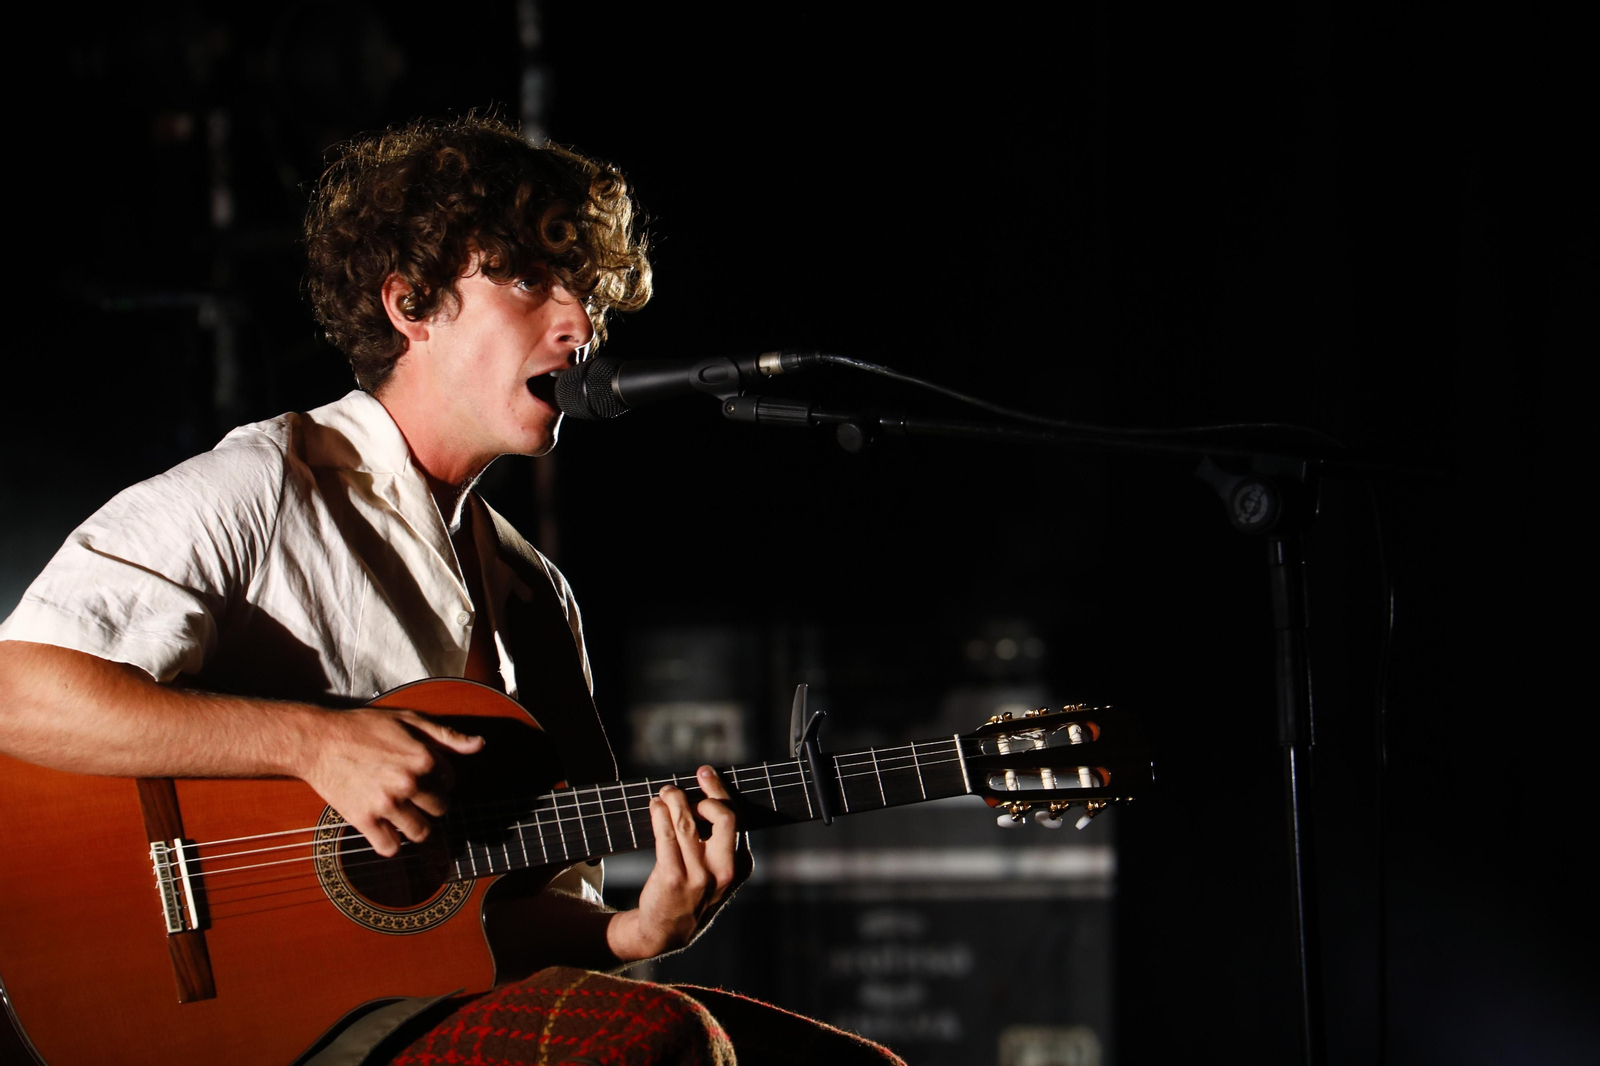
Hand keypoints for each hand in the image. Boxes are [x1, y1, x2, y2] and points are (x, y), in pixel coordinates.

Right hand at [298, 707, 484, 856]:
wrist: (317, 742)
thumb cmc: (361, 727)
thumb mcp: (407, 720)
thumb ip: (446, 735)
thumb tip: (479, 745)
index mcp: (423, 757)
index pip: (451, 781)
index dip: (440, 778)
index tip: (425, 775)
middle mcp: (409, 782)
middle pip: (440, 809)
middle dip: (431, 804)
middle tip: (414, 796)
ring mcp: (387, 804)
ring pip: (421, 832)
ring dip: (416, 827)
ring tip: (404, 814)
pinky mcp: (364, 820)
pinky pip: (390, 848)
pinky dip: (391, 844)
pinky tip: (385, 830)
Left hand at [606, 766, 750, 961]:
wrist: (667, 931)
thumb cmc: (692, 891)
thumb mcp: (718, 871)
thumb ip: (720, 840)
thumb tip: (705, 792)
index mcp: (741, 866)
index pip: (737, 818)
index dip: (719, 791)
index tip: (705, 773)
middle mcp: (724, 872)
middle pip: (724, 817)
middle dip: (707, 792)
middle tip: (687, 784)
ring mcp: (699, 877)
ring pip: (689, 824)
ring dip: (675, 799)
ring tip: (665, 792)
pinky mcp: (673, 879)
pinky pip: (666, 836)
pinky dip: (660, 814)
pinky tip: (655, 806)